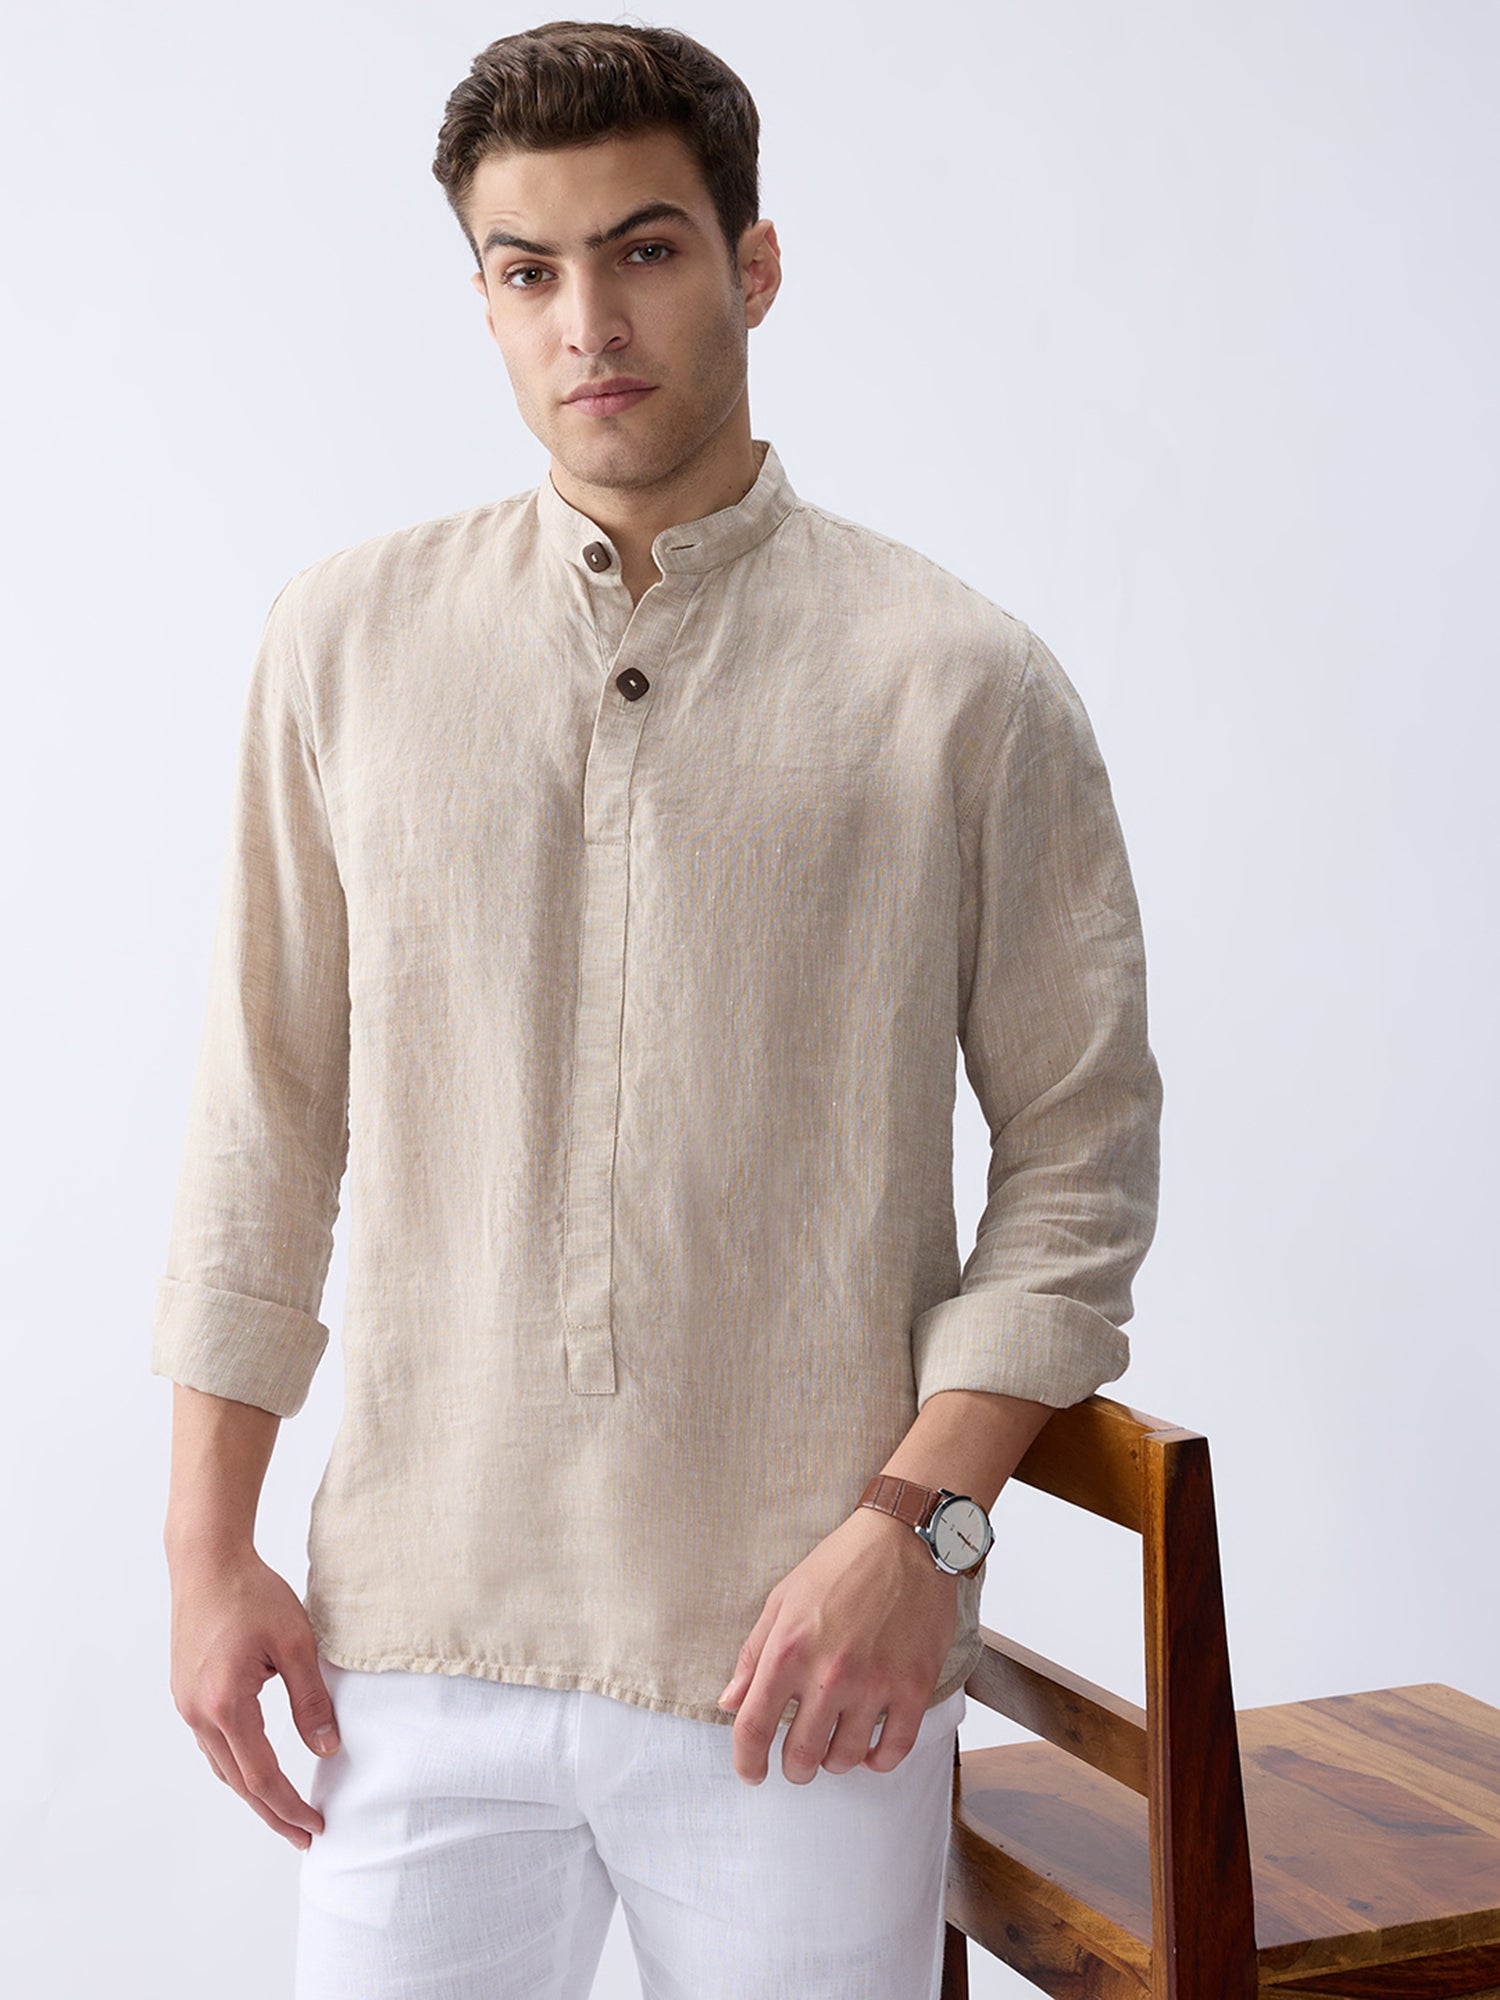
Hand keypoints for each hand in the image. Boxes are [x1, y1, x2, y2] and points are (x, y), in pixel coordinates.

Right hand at [167, 1545, 340, 1848]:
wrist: (207, 1562)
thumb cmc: (253, 1594)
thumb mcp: (297, 1644)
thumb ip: (311, 1700)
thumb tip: (327, 1748)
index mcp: (226, 1704)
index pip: (260, 1776)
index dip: (289, 1806)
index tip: (315, 1825)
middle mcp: (198, 1713)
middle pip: (238, 1782)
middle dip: (273, 1812)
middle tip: (304, 1835)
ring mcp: (187, 1704)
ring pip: (222, 1766)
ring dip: (253, 1792)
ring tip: (284, 1810)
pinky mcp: (186, 1693)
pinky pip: (212, 1744)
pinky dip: (237, 1765)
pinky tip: (256, 1768)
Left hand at [716, 1507, 959, 1785]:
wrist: (906, 1541)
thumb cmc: (842, 1565)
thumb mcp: (783, 1599)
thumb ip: (753, 1655)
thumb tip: (729, 1702)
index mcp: (789, 1650)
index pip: (753, 1727)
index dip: (746, 1761)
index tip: (751, 1772)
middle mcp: (829, 1674)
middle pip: (801, 1756)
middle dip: (794, 1768)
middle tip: (797, 1762)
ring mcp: (874, 1684)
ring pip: (845, 1758)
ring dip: (834, 1761)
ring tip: (834, 1745)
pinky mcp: (914, 1687)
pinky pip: (894, 1751)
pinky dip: (878, 1761)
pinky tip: (871, 1750)